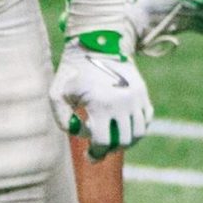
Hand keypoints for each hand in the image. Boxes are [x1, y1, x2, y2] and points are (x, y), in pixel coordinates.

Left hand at [52, 35, 150, 157]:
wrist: (97, 46)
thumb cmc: (72, 72)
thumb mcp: (57, 93)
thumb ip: (62, 118)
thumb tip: (78, 135)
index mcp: (101, 105)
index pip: (103, 141)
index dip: (96, 153)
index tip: (89, 156)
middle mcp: (123, 103)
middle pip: (122, 141)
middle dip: (110, 150)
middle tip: (98, 153)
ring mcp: (136, 99)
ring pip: (138, 133)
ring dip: (125, 142)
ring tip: (111, 143)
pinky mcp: (143, 94)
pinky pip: (145, 120)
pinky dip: (136, 129)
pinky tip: (122, 129)